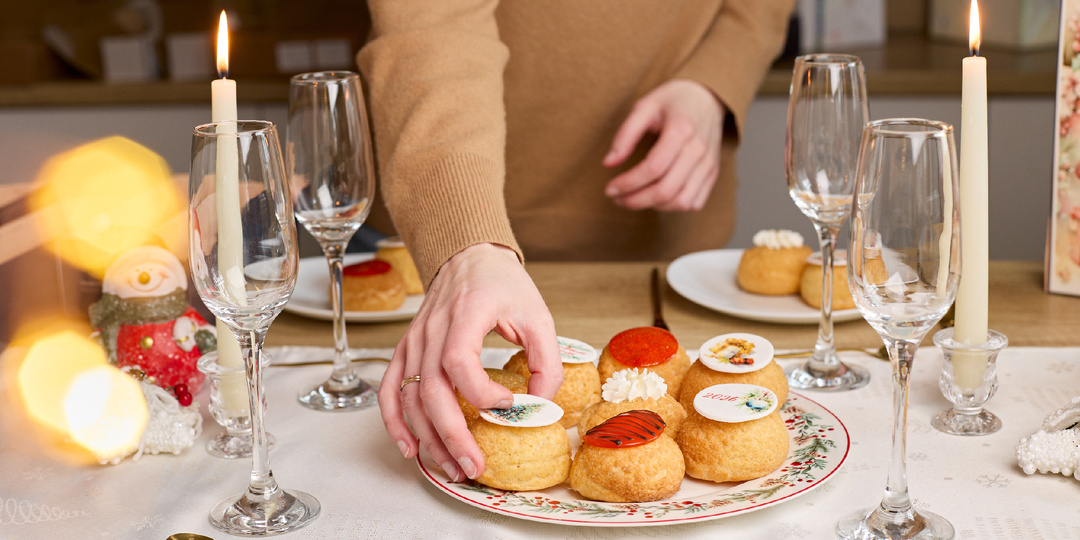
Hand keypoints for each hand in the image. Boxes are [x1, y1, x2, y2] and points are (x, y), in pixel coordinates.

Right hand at [377, 243, 562, 481]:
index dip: (480, 391)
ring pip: (409, 398)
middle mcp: (432, 330)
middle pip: (430, 390)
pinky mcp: (406, 350)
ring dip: (428, 438)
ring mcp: (414, 341)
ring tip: (453, 467)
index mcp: (465, 314)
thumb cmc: (503, 286)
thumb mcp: (538, 316)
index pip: (458, 361)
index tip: (506, 403)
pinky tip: (411, 449)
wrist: (469, 257)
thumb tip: (541, 405)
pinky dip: (395, 423)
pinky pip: (389, 390)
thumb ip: (547, 361)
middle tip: (474, 466)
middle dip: (452, 435)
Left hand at [603, 79, 725, 211]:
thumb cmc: (673, 101)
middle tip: (617, 198)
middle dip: (636, 200)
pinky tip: (657, 197)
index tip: (610, 189)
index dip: (627, 184)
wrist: (707, 97)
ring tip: (635, 198)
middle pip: (666, 190)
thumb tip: (608, 164)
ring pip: (681, 201)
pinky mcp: (713, 173)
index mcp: (681, 130)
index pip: (652, 168)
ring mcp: (708, 163)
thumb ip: (625, 135)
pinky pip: (694, 202)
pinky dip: (673, 206)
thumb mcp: (644, 107)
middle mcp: (698, 150)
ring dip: (653, 206)